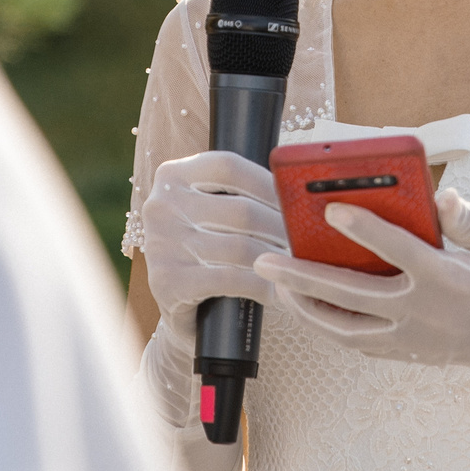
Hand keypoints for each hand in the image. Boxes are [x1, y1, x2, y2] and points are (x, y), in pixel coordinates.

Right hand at [137, 151, 288, 342]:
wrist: (176, 304)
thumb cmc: (207, 248)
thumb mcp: (212, 210)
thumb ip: (240, 193)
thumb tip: (300, 189)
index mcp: (172, 175)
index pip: (229, 166)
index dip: (270, 183)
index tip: (298, 202)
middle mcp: (161, 205)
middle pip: (242, 210)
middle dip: (282, 229)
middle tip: (309, 243)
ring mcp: (161, 244)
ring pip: (240, 247)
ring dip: (277, 260)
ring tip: (299, 267)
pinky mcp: (166, 281)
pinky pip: (230, 279)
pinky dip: (261, 286)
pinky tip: (277, 292)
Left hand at [252, 188, 469, 373]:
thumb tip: (442, 198)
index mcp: (454, 280)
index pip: (399, 251)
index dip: (364, 229)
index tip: (331, 209)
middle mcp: (429, 315)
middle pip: (353, 297)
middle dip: (303, 278)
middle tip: (266, 261)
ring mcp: (419, 341)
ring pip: (347, 331)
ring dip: (308, 309)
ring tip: (278, 286)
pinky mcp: (415, 355)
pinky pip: (362, 344)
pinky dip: (332, 326)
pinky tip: (314, 307)